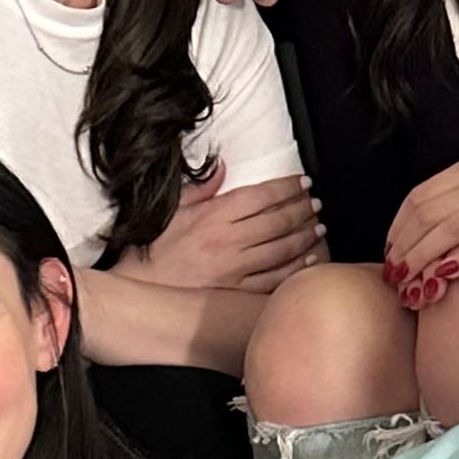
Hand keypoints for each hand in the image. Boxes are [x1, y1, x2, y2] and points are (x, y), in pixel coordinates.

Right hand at [118, 162, 323, 293]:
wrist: (140, 287)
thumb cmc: (154, 247)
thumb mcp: (173, 209)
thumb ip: (201, 188)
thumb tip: (222, 167)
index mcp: (213, 215)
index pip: (260, 195)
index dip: (286, 187)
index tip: (302, 183)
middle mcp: (227, 240)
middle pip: (277, 221)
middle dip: (301, 210)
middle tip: (315, 204)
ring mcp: (233, 268)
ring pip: (280, 249)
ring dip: (304, 237)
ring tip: (318, 227)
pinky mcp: (234, 291)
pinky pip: (272, 280)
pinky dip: (294, 269)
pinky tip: (308, 260)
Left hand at [383, 151, 458, 305]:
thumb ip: (457, 194)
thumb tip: (416, 228)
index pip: (421, 196)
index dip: (398, 227)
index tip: (390, 251)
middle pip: (431, 214)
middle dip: (406, 247)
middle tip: (395, 274)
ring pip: (453, 229)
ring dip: (425, 257)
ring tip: (412, 279)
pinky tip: (448, 274)